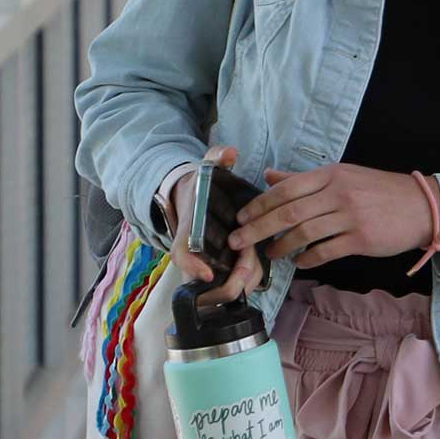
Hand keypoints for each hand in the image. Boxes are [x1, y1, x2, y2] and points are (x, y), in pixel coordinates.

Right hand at [168, 145, 261, 306]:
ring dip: (240, 282)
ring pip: (220, 286)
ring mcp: (204, 262)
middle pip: (206, 279)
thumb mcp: (205, 167)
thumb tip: (230, 152)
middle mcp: (194, 251)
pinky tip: (257, 271)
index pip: (182, 254)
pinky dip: (244, 282)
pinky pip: (230, 283)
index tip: (209, 274)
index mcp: (188, 231)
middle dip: (230, 278)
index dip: (192, 266)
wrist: (190, 197)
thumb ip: (217, 158)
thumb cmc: (201, 186)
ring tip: (255, 268)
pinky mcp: (217, 267)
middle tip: (248, 267)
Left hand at [226, 164, 437, 268]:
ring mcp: (351, 217)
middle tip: (238, 241)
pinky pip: (326, 251)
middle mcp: (339, 193)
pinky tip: (300, 262)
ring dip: (281, 246)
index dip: (258, 205)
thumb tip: (270, 175)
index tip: (240, 217)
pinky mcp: (362, 239)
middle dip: (257, 228)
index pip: (285, 188)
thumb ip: (304, 178)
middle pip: (288, 212)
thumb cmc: (380, 191)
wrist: (422, 206)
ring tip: (270, 253)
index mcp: (331, 175)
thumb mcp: (343, 175)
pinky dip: (308, 258)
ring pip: (304, 233)